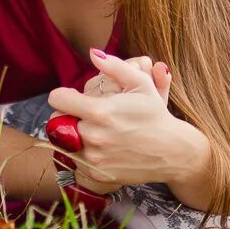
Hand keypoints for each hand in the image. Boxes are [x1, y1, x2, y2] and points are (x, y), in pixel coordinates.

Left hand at [48, 49, 201, 191]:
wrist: (171, 151)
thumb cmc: (155, 114)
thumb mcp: (141, 83)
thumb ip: (114, 66)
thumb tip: (92, 53)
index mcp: (100, 111)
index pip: (57, 99)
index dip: (65, 95)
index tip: (75, 98)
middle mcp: (93, 136)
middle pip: (58, 122)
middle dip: (71, 116)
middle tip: (88, 116)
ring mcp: (94, 158)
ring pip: (65, 143)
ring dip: (74, 136)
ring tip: (97, 132)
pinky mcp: (97, 175)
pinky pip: (77, 161)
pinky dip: (84, 155)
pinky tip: (103, 149)